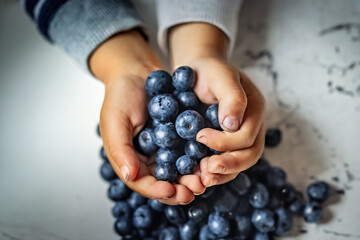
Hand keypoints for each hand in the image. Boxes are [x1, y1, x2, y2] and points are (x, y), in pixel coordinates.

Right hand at [90, 30, 204, 204]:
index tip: (171, 190)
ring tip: (204, 181)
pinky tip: (208, 162)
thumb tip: (129, 176)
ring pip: (178, 172)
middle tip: (194, 191)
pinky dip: (197, 161)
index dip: (156, 190)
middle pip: (163, 182)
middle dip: (178, 190)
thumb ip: (120, 149)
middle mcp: (146, 159)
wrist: (137, 73)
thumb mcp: (115, 121)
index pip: (141, 183)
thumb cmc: (121, 95)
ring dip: (191, 179)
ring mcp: (163, 149)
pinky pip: (188, 154)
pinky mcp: (178, 138)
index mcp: (129, 159)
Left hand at [170, 23, 265, 186]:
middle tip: (206, 171)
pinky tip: (199, 175)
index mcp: (254, 109)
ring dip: (222, 174)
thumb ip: (231, 97)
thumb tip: (232, 125)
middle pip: (249, 155)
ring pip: (240, 163)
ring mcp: (241, 136)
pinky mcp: (226, 143)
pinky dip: (215, 172)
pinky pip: (226, 161)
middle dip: (229, 165)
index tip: (200, 137)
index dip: (226, 142)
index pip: (247, 136)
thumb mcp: (220, 75)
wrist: (199, 71)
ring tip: (203, 180)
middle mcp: (252, 126)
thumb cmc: (208, 70)